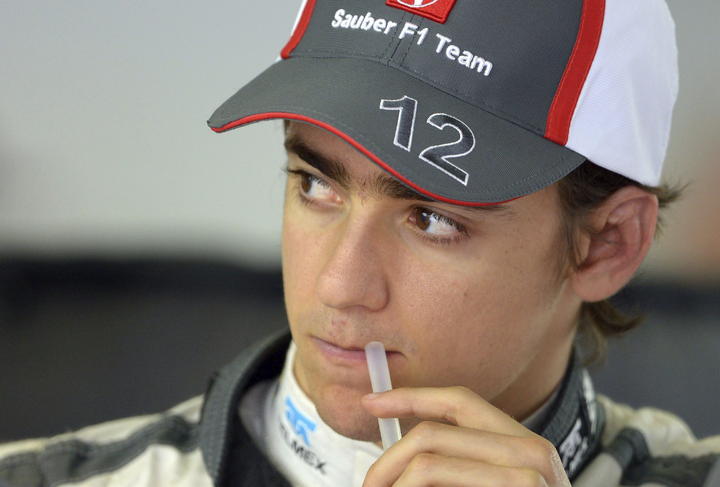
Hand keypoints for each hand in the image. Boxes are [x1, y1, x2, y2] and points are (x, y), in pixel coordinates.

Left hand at [360, 386, 569, 486]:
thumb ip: (459, 463)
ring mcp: (526, 479)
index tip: (371, 403)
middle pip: (431, 434)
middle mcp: (530, 452)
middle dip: (387, 459)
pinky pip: (436, 484)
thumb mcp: (494, 481)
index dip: (410, 397)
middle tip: (369, 485)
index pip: (458, 401)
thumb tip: (398, 453)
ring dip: (394, 483)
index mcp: (522, 442)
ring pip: (427, 465)